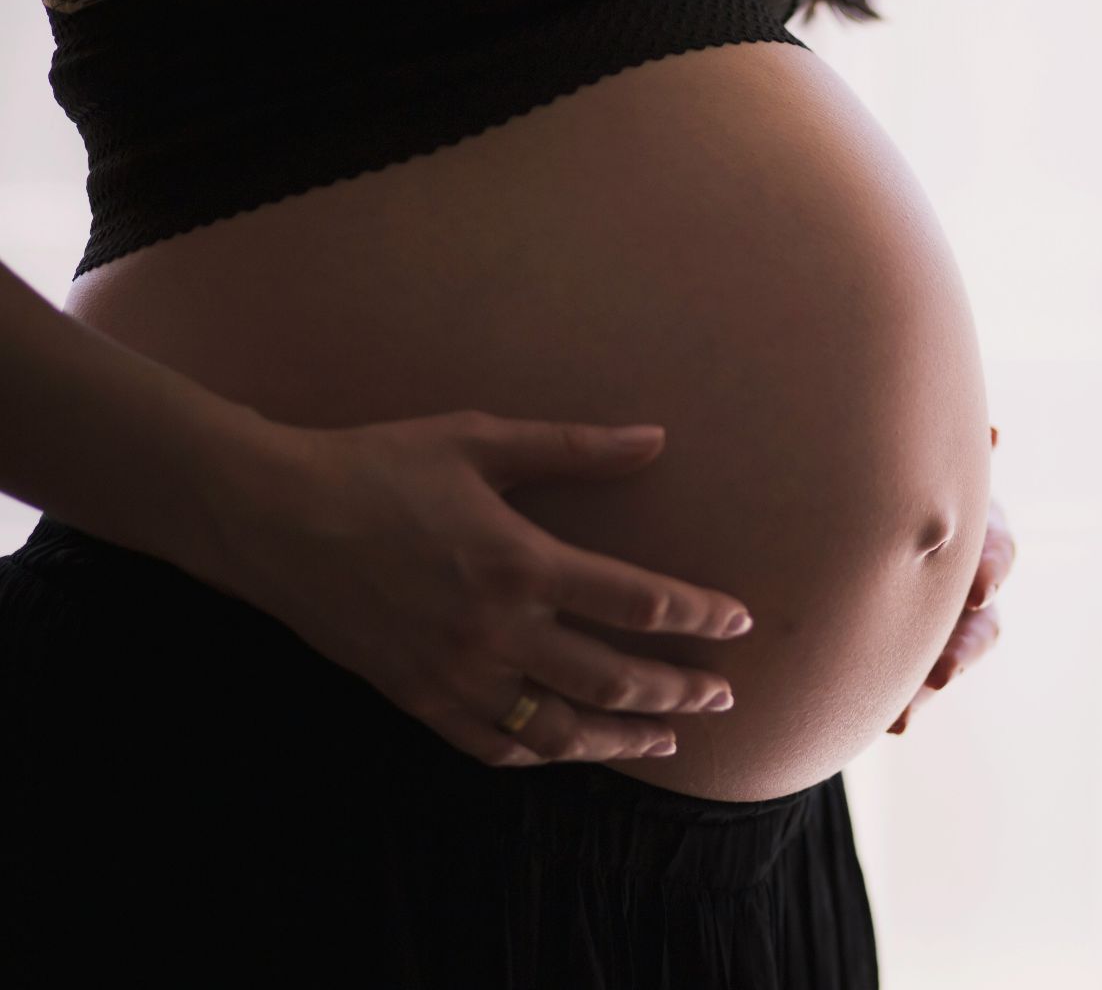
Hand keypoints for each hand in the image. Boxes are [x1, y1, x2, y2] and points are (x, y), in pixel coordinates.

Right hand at [197, 409, 752, 767]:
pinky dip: (541, 755)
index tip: (740, 622)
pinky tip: (570, 751)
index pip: (639, 603)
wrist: (269, 517)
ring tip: (669, 739)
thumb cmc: (378, 465)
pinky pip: (493, 746)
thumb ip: (574, 447)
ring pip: (561, 730)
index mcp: (521, 563)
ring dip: (624, 737)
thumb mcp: (480, 439)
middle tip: (725, 696)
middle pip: (616, 679)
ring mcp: (455, 674)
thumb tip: (656, 438)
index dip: (700, 617)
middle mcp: (496, 631)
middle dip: (681, 691)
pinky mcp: (416, 698)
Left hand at [889, 425, 1013, 734]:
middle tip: (943, 671)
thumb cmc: (890, 471)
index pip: (995, 548)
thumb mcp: (916, 461)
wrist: (853, 512)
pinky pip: (914, 686)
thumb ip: (946, 461)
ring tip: (906, 714)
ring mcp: (945, 620)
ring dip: (932, 686)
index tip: (978, 589)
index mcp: (973, 525)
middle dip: (964, 647)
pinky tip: (893, 723)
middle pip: (982, 619)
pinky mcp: (916, 652)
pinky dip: (906, 706)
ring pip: (952, 659)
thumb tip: (995, 435)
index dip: (991, 569)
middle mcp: (967, 577)